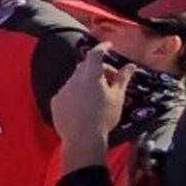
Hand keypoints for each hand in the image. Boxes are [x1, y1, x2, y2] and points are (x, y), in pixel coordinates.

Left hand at [53, 51, 130, 167]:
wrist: (82, 139)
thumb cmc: (104, 118)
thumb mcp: (117, 97)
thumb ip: (122, 79)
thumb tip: (130, 66)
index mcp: (90, 76)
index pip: (95, 54)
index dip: (102, 47)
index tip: (108, 46)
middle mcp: (73, 80)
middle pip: (85, 66)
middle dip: (98, 68)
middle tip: (110, 78)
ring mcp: (62, 90)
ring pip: (75, 79)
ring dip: (86, 81)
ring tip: (98, 95)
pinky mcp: (55, 101)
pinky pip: (67, 91)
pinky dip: (76, 93)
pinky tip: (84, 105)